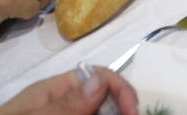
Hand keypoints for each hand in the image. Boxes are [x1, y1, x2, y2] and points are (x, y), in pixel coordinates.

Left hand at [0, 67, 138, 114]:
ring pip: (98, 112)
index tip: (132, 113)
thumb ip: (63, 105)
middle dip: (121, 110)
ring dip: (111, 114)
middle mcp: (63, 104)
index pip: (97, 76)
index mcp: (54, 91)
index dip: (121, 90)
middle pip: (105, 100)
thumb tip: (99, 79)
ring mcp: (66, 114)